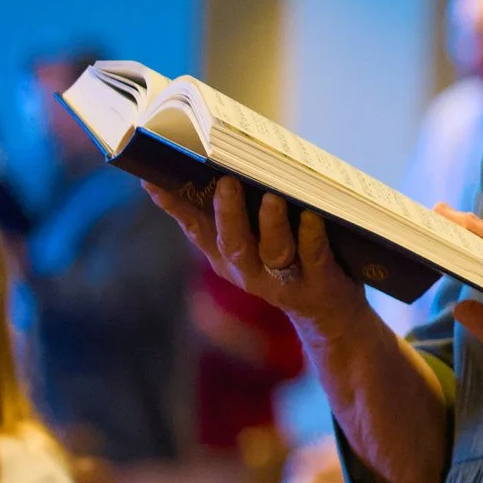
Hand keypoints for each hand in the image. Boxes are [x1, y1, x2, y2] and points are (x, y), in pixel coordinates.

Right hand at [143, 177, 368, 338]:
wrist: (329, 314)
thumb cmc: (288, 263)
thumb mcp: (253, 243)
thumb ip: (230, 214)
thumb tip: (209, 167)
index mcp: (228, 258)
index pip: (196, 228)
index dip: (175, 206)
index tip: (153, 178)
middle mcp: (250, 271)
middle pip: (233, 243)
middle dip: (228, 213)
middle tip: (227, 182)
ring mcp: (285, 280)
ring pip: (273, 251)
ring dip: (271, 223)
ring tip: (272, 197)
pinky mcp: (319, 283)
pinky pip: (314, 257)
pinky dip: (311, 236)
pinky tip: (313, 216)